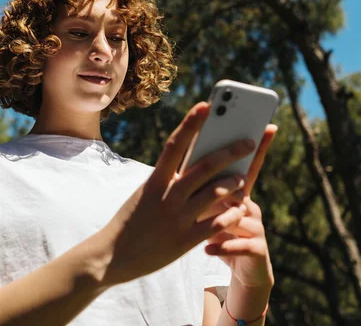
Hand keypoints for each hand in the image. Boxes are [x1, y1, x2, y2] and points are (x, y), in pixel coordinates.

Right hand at [96, 102, 254, 286]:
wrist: (112, 256)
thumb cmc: (130, 221)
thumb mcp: (144, 194)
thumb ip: (167, 181)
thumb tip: (193, 165)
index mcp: (154, 181)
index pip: (175, 145)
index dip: (191, 123)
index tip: (206, 105)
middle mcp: (167, 196)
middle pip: (204, 167)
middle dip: (230, 151)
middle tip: (249, 141)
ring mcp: (177, 218)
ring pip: (215, 193)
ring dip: (234, 183)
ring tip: (243, 178)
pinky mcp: (185, 240)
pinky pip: (216, 223)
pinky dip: (231, 214)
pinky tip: (239, 210)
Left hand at [205, 124, 277, 288]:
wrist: (241, 271)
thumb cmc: (218, 233)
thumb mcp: (208, 209)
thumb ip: (202, 188)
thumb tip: (185, 162)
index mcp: (238, 192)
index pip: (248, 164)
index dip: (259, 146)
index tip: (269, 125)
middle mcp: (251, 206)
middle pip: (242, 186)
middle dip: (229, 179)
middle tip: (214, 178)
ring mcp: (257, 228)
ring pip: (239, 216)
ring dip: (221, 219)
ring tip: (202, 222)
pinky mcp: (258, 251)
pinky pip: (240, 245)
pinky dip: (222, 247)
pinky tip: (207, 249)